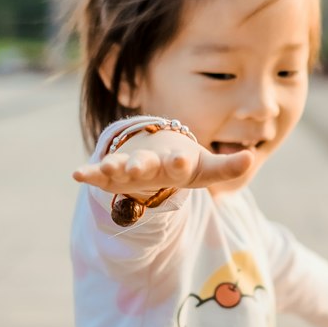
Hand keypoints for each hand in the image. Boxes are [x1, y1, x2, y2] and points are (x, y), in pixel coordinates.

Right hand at [72, 134, 254, 199]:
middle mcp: (150, 161)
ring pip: (120, 166)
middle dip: (142, 165)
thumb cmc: (184, 164)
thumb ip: (227, 167)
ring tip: (104, 167)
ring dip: (113, 167)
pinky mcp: (111, 174)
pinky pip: (98, 174)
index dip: (179, 163)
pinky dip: (88, 173)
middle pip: (146, 163)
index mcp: (175, 161)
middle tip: (139, 167)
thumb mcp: (206, 169)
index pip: (178, 163)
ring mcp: (129, 166)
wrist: (155, 151)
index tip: (179, 161)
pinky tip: (76, 174)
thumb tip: (251, 157)